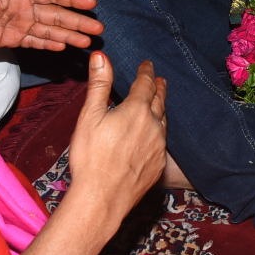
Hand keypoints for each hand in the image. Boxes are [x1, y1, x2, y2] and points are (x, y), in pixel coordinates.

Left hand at [0, 0, 101, 53]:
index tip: (91, 3)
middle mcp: (23, 7)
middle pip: (56, 14)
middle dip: (78, 21)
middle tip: (98, 28)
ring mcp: (18, 24)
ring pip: (50, 29)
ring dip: (69, 35)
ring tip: (88, 41)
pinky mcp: (11, 39)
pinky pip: (36, 41)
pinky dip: (51, 44)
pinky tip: (65, 47)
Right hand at [63, 53, 166, 226]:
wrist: (102, 198)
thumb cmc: (91, 157)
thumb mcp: (90, 116)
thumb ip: (99, 85)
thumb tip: (101, 56)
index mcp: (136, 111)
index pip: (145, 84)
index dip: (146, 72)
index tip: (147, 65)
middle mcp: (153, 126)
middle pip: (159, 101)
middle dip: (158, 88)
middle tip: (159, 80)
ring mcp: (158, 147)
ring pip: (164, 121)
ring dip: (161, 108)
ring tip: (159, 102)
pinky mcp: (158, 165)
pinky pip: (162, 142)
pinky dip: (159, 132)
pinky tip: (155, 135)